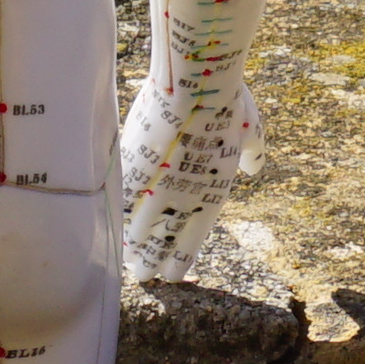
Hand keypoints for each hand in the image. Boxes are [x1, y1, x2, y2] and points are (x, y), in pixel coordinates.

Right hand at [115, 79, 254, 282]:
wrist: (193, 86)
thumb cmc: (227, 104)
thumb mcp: (251, 131)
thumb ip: (252, 155)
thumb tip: (253, 167)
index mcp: (212, 195)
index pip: (190, 241)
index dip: (178, 261)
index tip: (170, 275)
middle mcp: (182, 199)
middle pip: (161, 243)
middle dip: (150, 263)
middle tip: (142, 277)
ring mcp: (155, 186)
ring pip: (137, 229)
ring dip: (131, 248)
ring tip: (125, 262)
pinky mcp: (133, 169)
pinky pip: (122, 204)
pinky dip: (117, 220)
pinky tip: (111, 232)